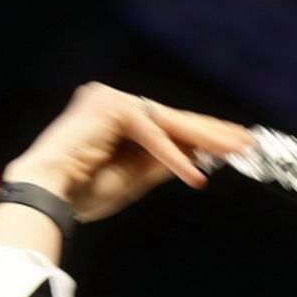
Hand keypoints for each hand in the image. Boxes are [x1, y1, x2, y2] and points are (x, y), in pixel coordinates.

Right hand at [0, 82, 250, 223]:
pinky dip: (173, 157)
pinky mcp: (108, 107)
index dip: (204, 134)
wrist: (49, 196)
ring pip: (168, 124)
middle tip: (247, 141)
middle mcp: (111, 101)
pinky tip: (194, 176)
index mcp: (116, 117)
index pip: (168, 124)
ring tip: (236, 152)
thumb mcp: (138, 176)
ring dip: (204, 140)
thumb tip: (202, 155)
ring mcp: (108, 99)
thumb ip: (168, 161)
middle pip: (173, 120)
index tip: (235, 142)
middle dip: (212, 133)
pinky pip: (151, 135)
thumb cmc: (85, 191)